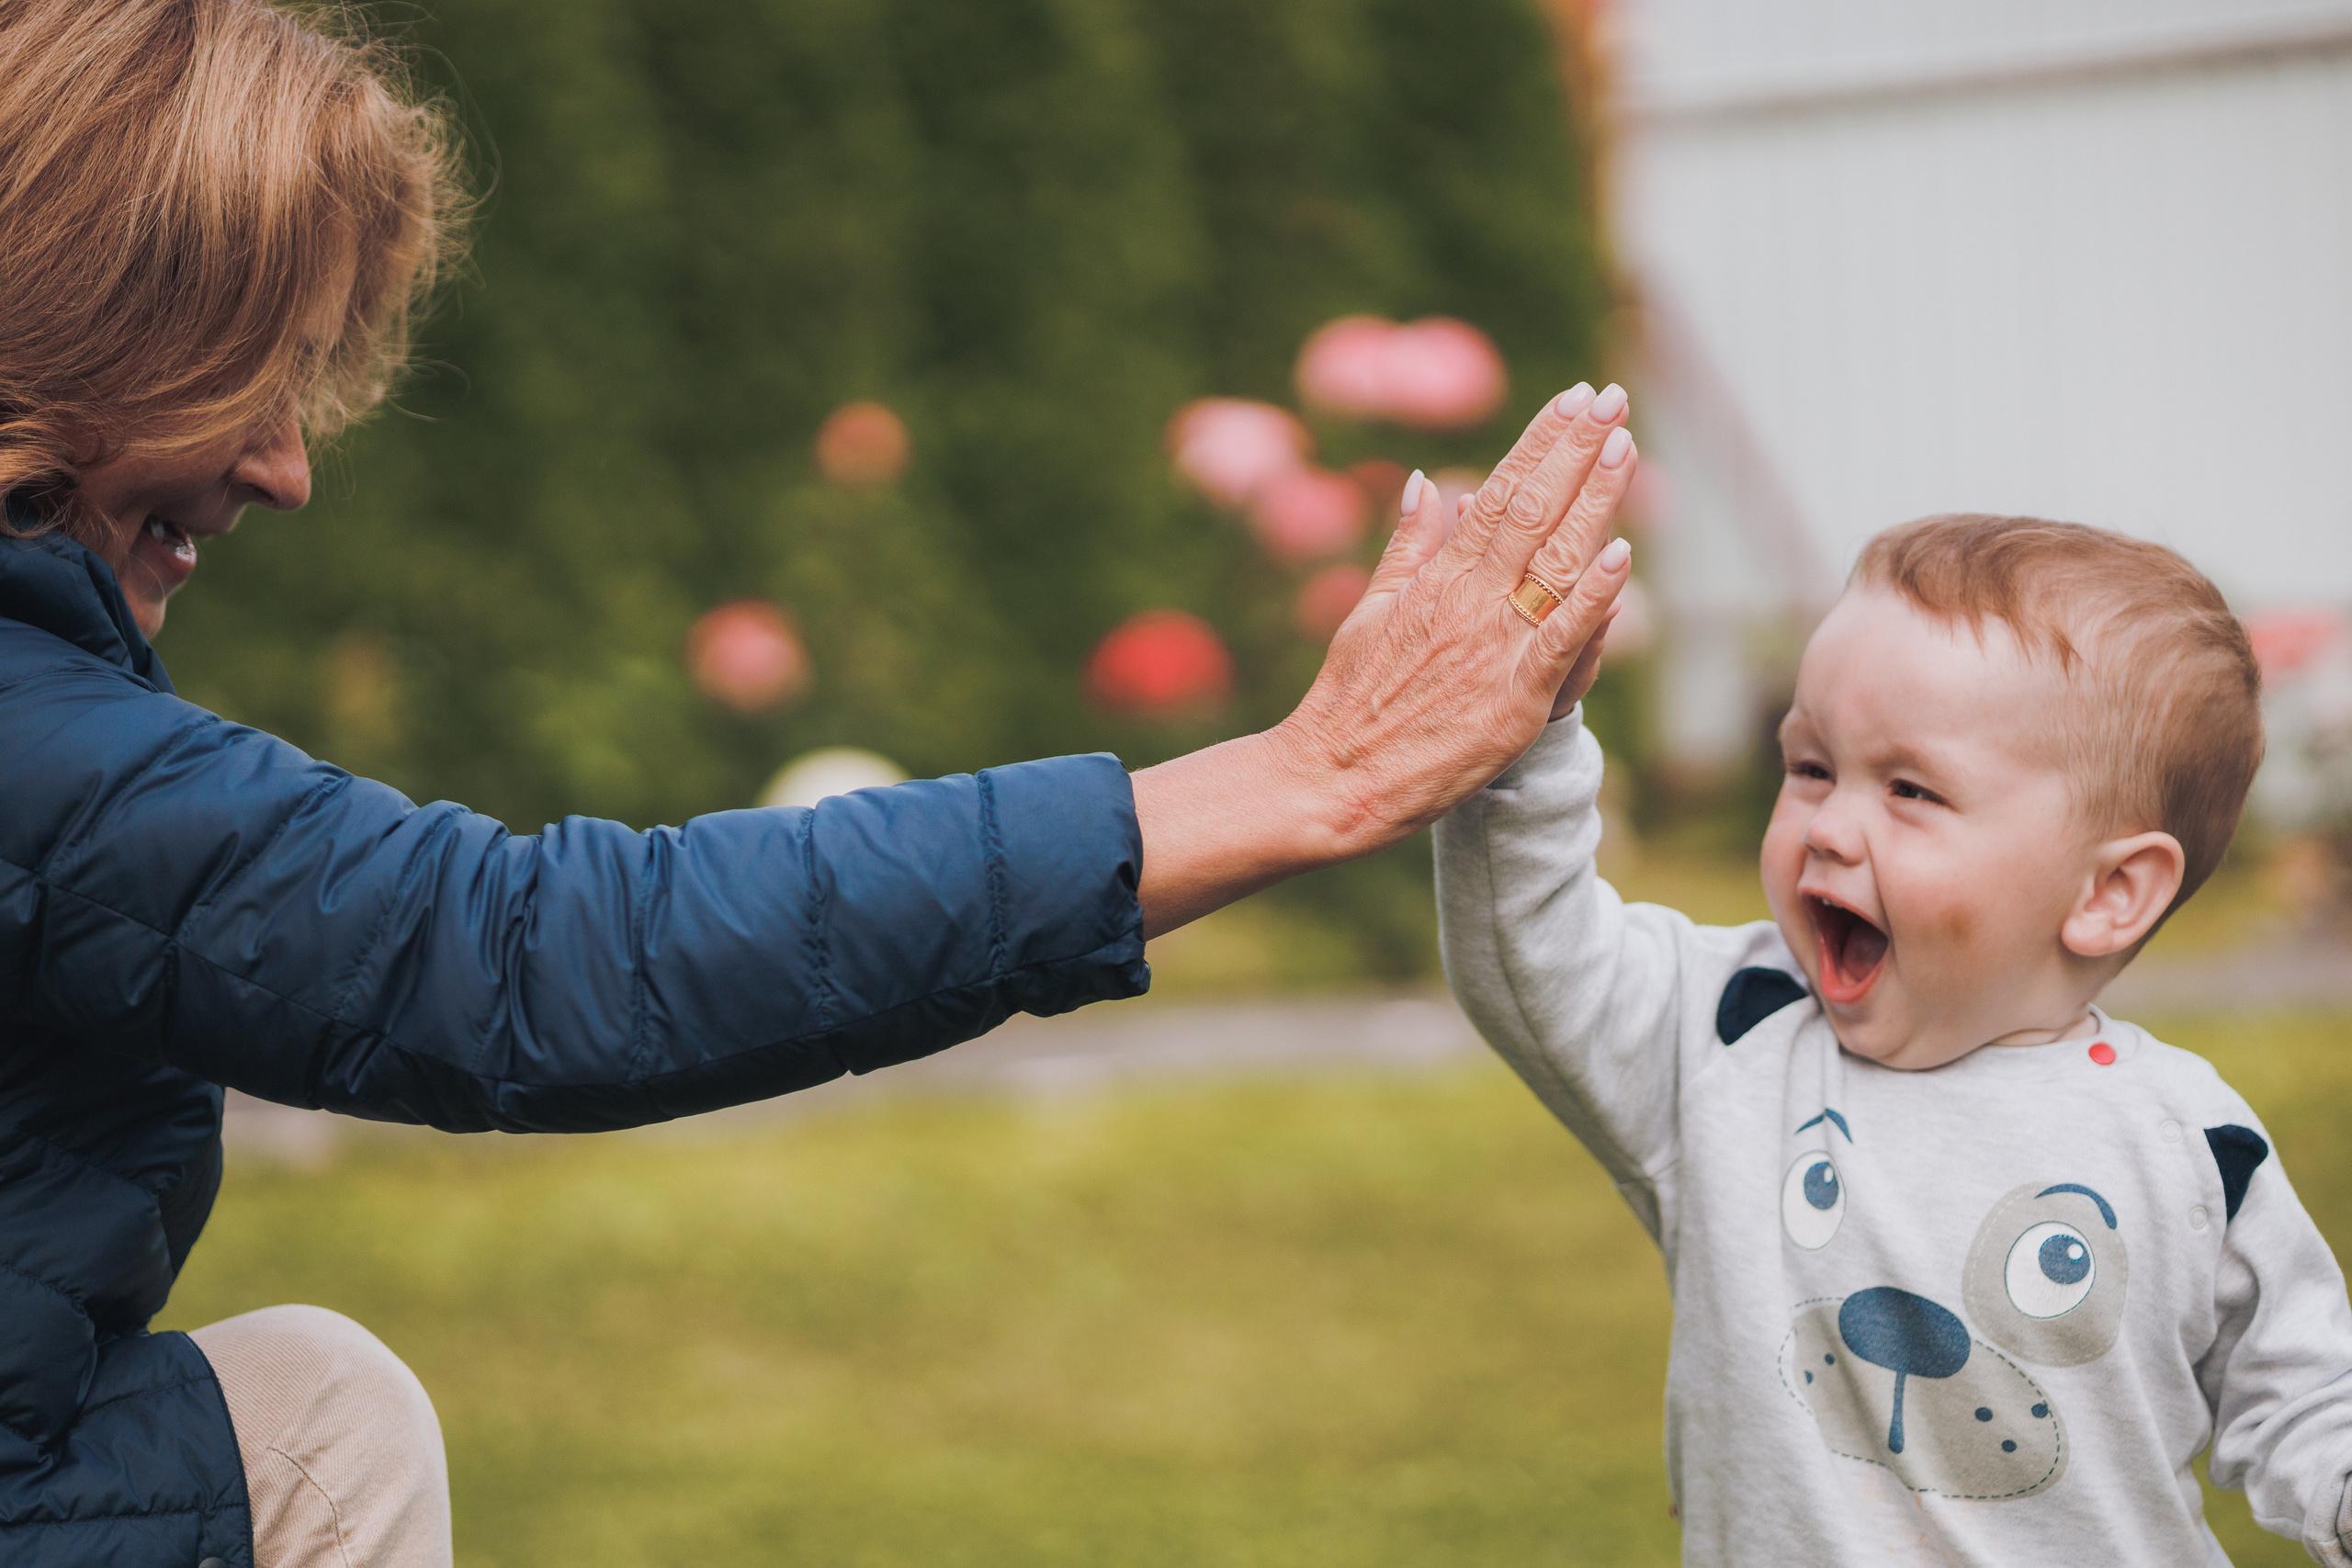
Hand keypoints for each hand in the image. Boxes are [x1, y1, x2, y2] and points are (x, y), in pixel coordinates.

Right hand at [1131, 383, 1636, 934]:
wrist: (1330, 781)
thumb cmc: (1347, 704)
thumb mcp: (1370, 612)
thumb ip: (1407, 549)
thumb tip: (1428, 483)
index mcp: (1437, 581)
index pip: (1497, 494)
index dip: (1541, 443)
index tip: (1575, 400)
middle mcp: (1467, 603)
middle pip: (1531, 511)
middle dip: (1577, 451)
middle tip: (1613, 398)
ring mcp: (1491, 650)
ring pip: (1553, 562)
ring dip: (1594, 501)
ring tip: (1626, 446)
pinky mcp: (1511, 702)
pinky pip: (1560, 642)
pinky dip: (1592, 599)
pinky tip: (1622, 556)